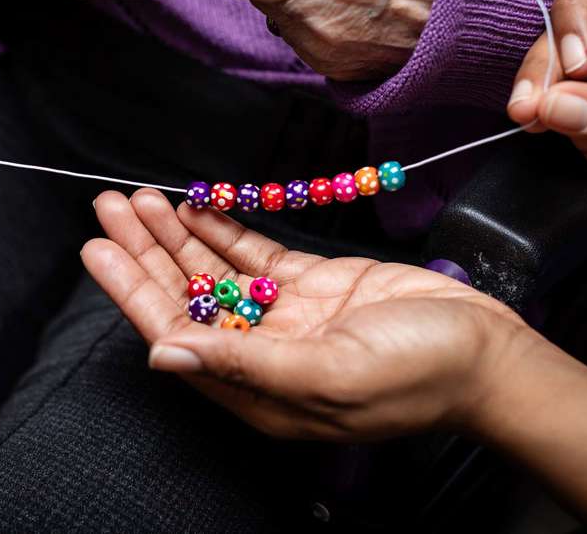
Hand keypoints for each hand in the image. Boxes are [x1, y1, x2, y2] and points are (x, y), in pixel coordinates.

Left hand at [82, 189, 532, 439]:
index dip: (134, 292)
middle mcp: (263, 353)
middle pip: (188, 298)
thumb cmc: (419, 374)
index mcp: (257, 388)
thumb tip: (164, 356)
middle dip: (146, 252)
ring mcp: (289, 317)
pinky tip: (200, 205)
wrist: (487, 352)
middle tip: (108, 207)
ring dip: (180, 235)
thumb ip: (246, 364)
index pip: (176, 335)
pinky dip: (228, 230)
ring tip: (140, 199)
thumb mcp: (330, 373)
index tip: (99, 250)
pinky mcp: (316, 286)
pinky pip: (259, 254)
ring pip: (218, 272)